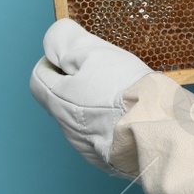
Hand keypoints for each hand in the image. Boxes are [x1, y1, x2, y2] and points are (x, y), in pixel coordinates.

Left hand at [30, 18, 150, 172]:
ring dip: (92, 104)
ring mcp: (86, 146)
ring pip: (81, 118)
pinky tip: (129, 114)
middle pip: (60, 98)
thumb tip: (55, 35)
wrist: (154, 128)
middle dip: (76, 83)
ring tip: (122, 94)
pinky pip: (100, 136)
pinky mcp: (106, 158)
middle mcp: (66, 126)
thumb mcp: (93, 52)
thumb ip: (67, 42)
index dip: (54, 62)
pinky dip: (109, 123)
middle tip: (103, 72)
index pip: (39, 77)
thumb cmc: (125, 89)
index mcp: (57, 99)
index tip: (75, 57)